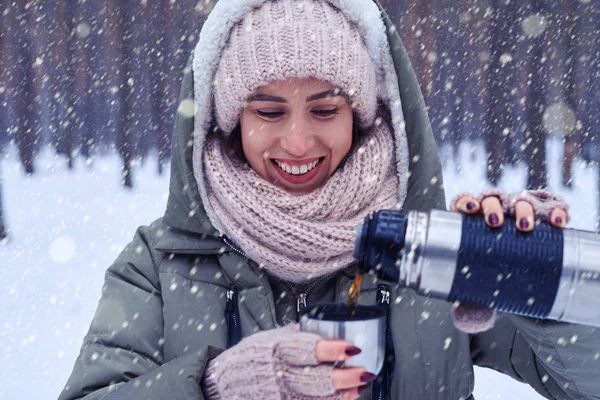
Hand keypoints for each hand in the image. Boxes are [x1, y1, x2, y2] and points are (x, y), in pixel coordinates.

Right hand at [203, 325, 374, 399]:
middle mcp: (277, 375)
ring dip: (342, 395)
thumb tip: (324, 328)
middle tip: (364, 372)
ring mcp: (278, 396)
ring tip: (359, 387)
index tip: (352, 348)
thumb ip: (294, 337)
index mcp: (274, 350)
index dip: (332, 350)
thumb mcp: (267, 339)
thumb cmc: (247, 360)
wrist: (222, 385)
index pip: (306, 349)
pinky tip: (344, 399)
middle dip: (344, 378)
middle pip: (316, 379)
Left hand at [449, 189, 569, 332]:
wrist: (527, 274)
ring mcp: (523, 210)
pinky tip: (558, 222)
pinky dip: (556, 211)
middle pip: (493, 199)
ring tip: (526, 226)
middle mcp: (498, 211)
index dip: (466, 202)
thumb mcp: (482, 290)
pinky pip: (553, 207)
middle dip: (494, 207)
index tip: (469, 209)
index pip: (466, 203)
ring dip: (523, 209)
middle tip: (495, 223)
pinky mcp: (547, 215)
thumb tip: (465, 323)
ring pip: (521, 200)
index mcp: (475, 221)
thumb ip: (471, 305)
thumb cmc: (496, 276)